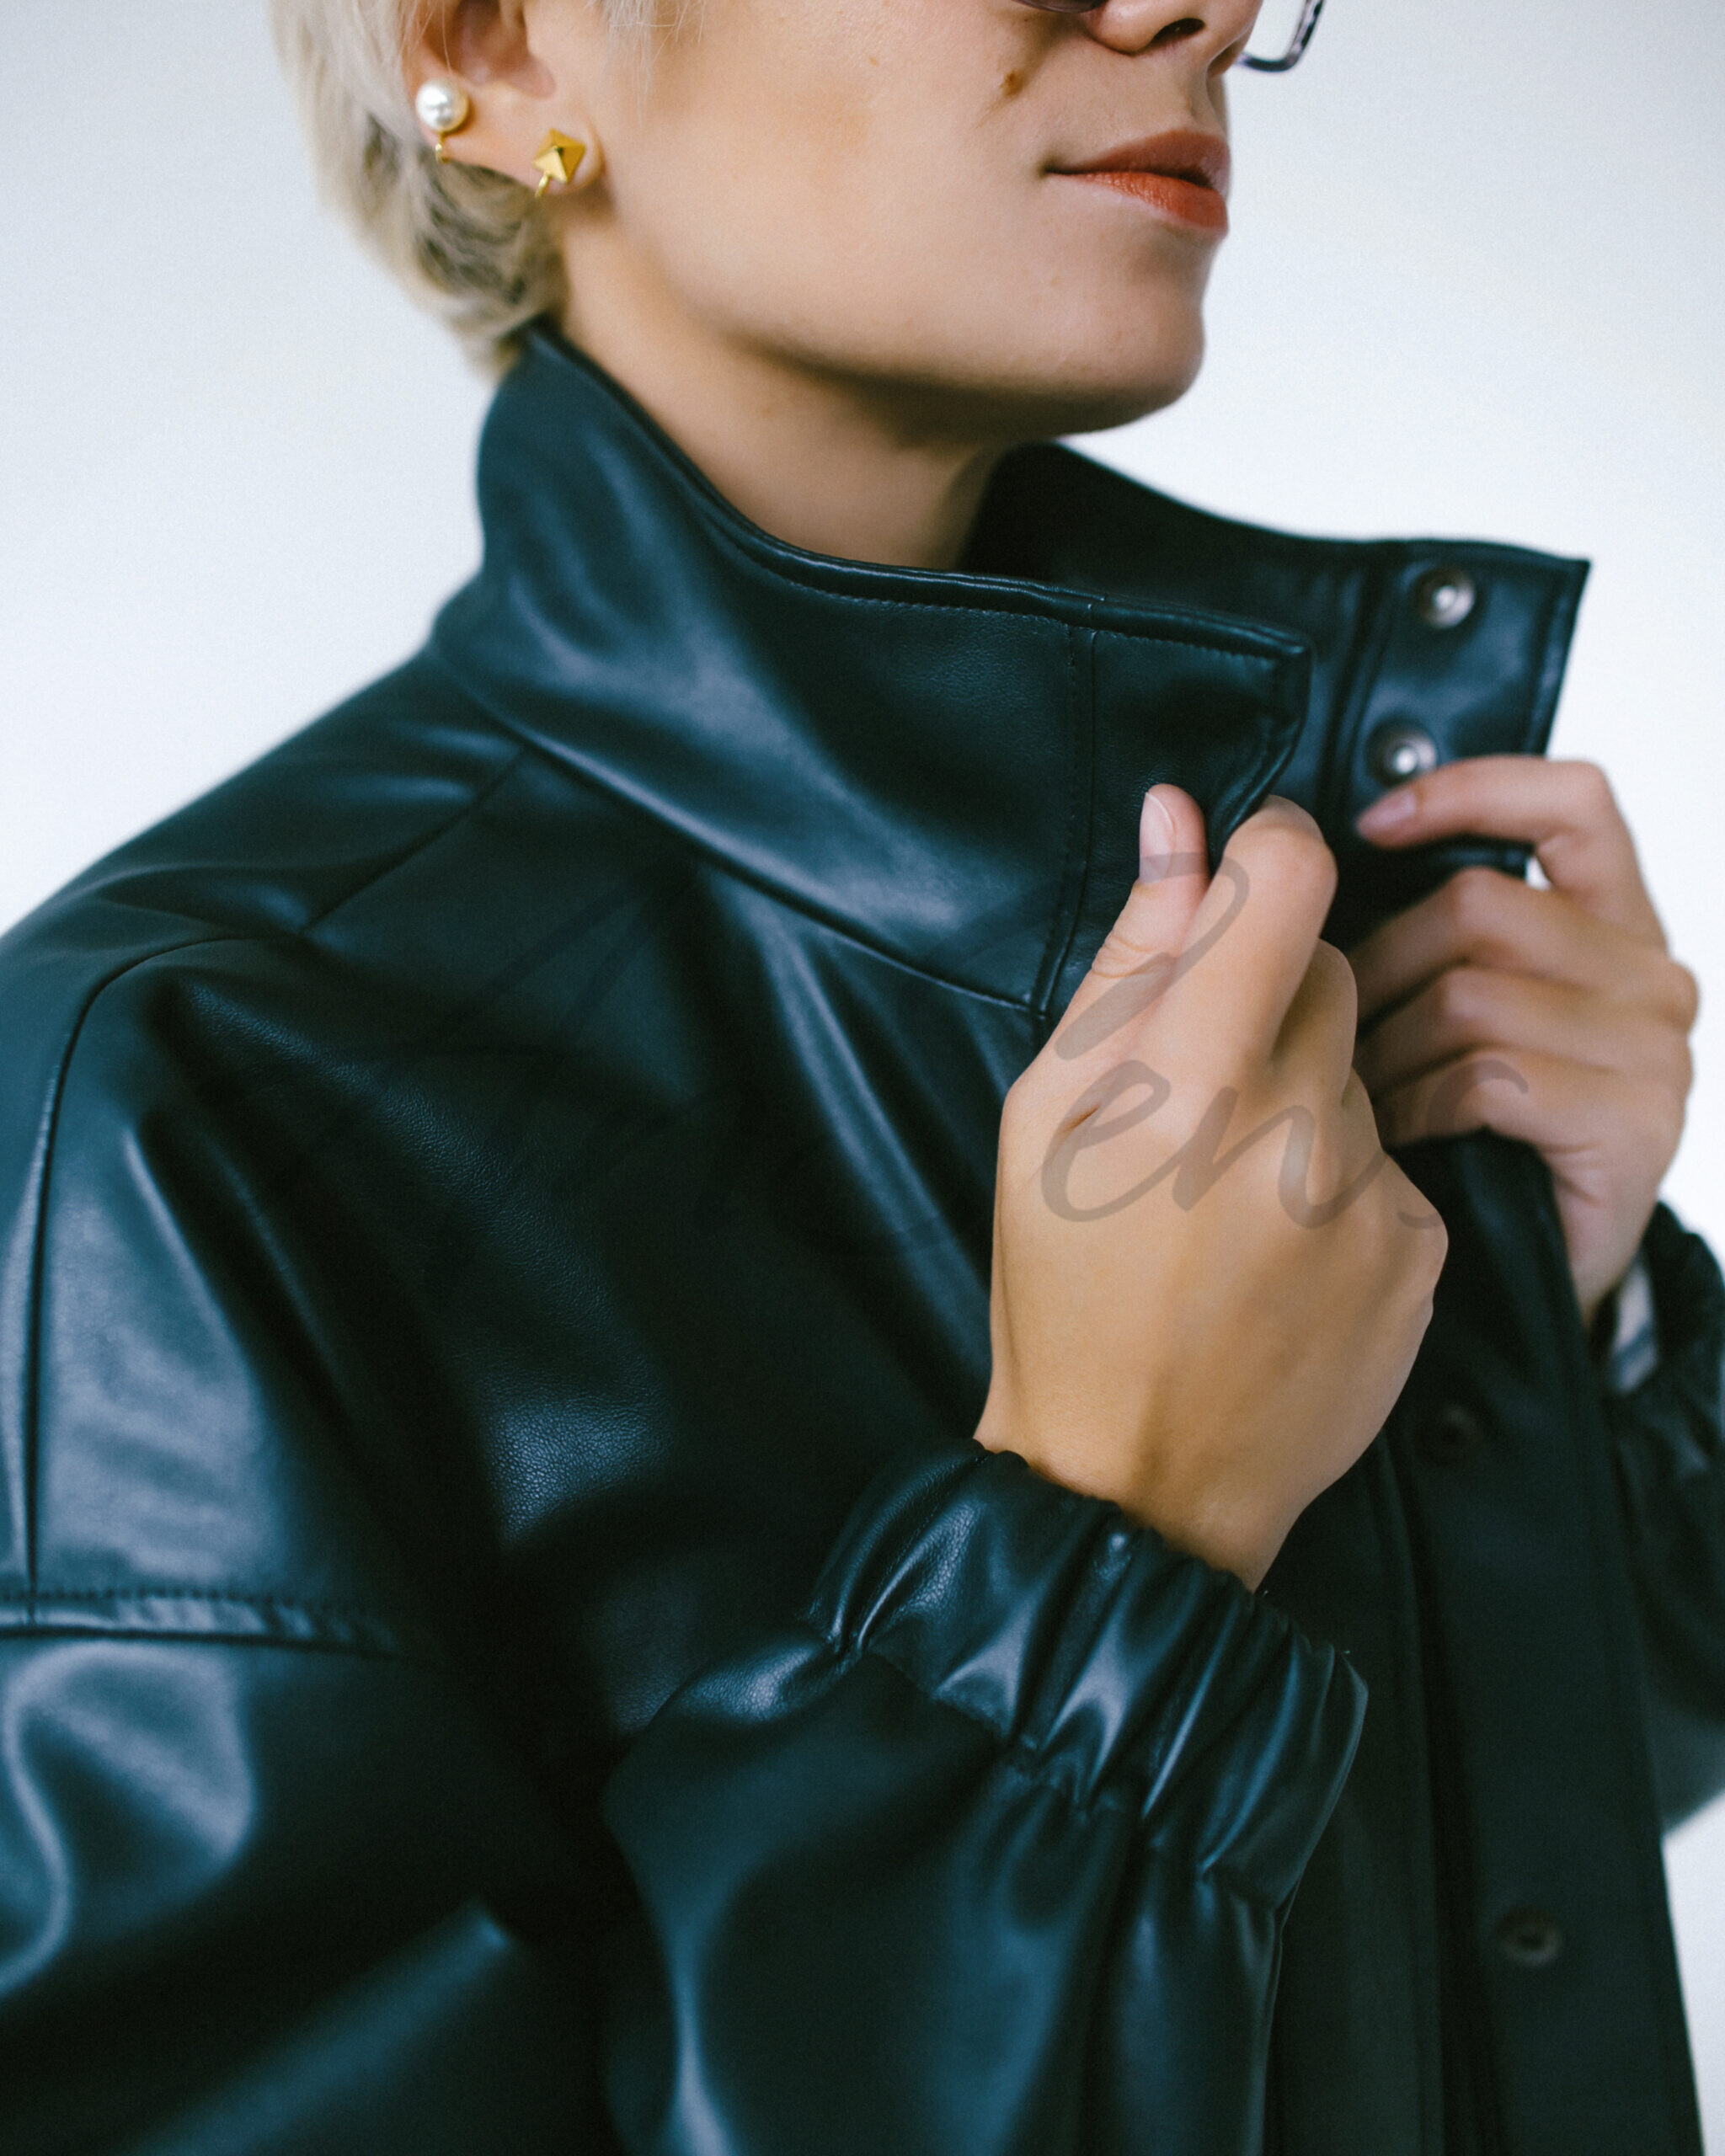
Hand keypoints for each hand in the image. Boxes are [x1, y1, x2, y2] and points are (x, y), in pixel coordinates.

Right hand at [976, 786, 1445, 1590]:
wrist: (1136, 1480)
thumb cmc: (1065, 1294)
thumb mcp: (1045, 1115)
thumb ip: (1129, 959)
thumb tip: (1179, 822)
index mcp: (1186, 1080)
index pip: (1290, 878)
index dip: (1270, 849)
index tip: (1246, 874)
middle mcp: (1296, 1129)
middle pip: (1329, 970)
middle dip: (1267, 998)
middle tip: (1198, 1094)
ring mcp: (1371, 1196)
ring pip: (1359, 1070)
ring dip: (1303, 1097)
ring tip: (1230, 1195)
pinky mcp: (1422, 1251)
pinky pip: (1393, 1159)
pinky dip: (1343, 1179)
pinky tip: (1281, 1249)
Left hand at [1349, 756, 1697, 1328]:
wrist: (1501, 1276)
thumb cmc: (1442, 1131)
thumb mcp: (1413, 1000)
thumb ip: (1374, 910)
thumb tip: (1248, 818)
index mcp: (1606, 917)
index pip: (1572, 801)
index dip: (1470, 791)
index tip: (1368, 825)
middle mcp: (1648, 971)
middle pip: (1479, 906)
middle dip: (1373, 966)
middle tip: (1321, 1029)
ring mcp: (1653, 1049)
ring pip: (1471, 993)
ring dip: (1382, 1049)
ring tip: (1348, 1095)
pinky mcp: (1634, 1123)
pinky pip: (1489, 1075)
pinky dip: (1416, 1105)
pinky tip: (1388, 1137)